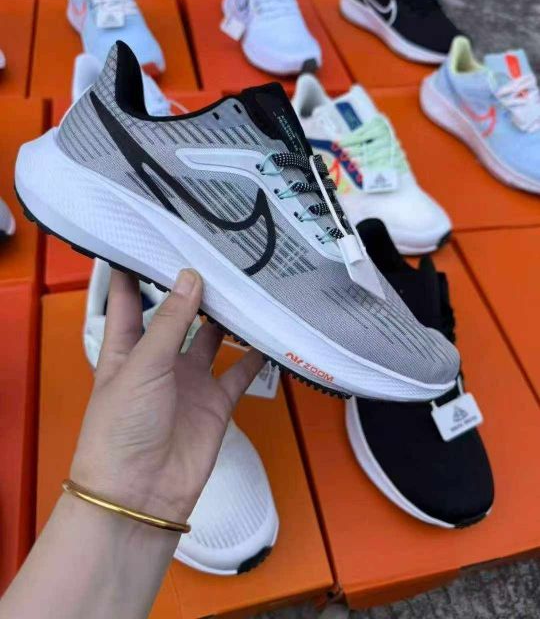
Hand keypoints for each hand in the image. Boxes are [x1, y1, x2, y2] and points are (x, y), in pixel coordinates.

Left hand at [70, 268, 263, 522]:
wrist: (141, 494)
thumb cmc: (123, 424)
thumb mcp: (141, 365)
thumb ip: (170, 321)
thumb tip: (191, 275)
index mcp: (125, 346)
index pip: (130, 298)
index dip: (139, 268)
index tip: (157, 235)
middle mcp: (159, 358)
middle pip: (177, 313)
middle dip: (193, 287)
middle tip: (218, 251)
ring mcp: (190, 379)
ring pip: (212, 337)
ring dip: (227, 315)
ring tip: (248, 281)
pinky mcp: (217, 401)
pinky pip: (241, 371)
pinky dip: (256, 354)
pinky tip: (271, 329)